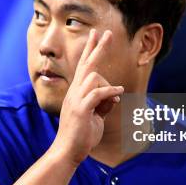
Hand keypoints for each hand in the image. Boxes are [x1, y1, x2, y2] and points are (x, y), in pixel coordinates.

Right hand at [50, 29, 123, 166]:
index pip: (84, 66)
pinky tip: (118, 94)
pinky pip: (97, 93)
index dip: (90, 50)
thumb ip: (104, 103)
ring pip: (95, 78)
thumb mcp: (95, 116)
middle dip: (97, 47)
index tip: (95, 34)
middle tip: (106, 32)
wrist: (67, 151)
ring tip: (113, 100)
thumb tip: (115, 94)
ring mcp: (76, 99)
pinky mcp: (81, 109)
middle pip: (87, 64)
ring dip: (108, 87)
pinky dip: (109, 91)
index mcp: (77, 92)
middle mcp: (75, 92)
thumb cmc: (81, 135)